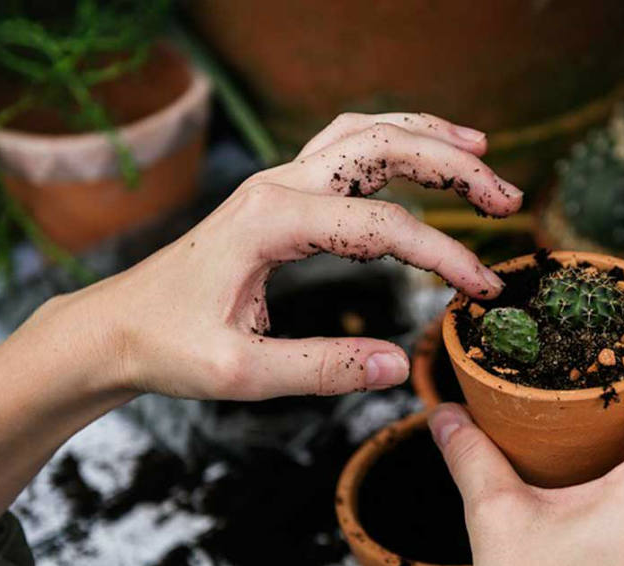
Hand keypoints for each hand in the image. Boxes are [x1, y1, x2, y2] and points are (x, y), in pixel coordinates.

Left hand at [46, 111, 521, 399]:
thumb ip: (323, 369)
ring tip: (482, 153)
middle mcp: (278, 186)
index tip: (482, 290)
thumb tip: (399, 366)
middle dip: (454, 167)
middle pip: (383, 148)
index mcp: (271, 222)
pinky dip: (392, 142)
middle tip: (508, 199)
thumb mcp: (242, 373)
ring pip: (365, 134)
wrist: (116, 327)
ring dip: (428, 138)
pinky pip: (345, 148)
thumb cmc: (169, 347)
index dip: (444, 256)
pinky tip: (421, 154)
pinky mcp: (279, 195)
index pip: (383, 227)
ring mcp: (277, 182)